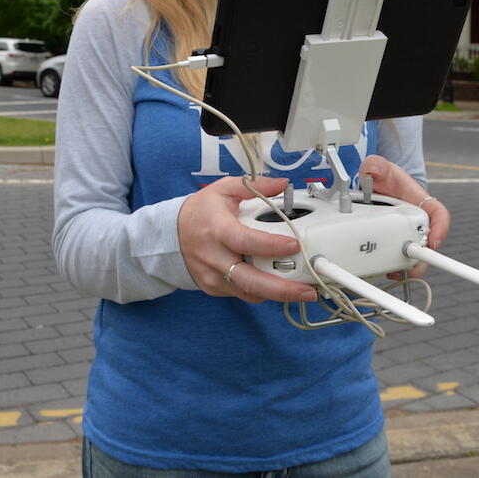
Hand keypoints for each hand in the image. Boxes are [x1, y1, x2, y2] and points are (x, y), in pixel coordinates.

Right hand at [177, 175, 319, 304]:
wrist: (171, 234)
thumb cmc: (201, 211)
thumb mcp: (223, 189)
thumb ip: (254, 186)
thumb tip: (283, 184)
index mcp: (218, 229)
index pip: (245, 241)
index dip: (270, 246)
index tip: (295, 246)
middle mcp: (215, 257)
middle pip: (249, 280)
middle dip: (282, 289)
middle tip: (308, 290)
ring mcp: (213, 276)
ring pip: (249, 293)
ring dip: (277, 294)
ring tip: (302, 291)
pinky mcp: (214, 288)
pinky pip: (243, 294)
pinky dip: (262, 291)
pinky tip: (279, 286)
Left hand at [356, 155, 450, 279]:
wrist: (373, 187)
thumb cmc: (384, 178)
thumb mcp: (380, 168)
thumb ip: (376, 166)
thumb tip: (372, 168)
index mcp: (421, 203)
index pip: (439, 215)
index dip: (441, 229)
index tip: (434, 241)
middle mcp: (417, 222)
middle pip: (428, 244)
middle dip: (422, 257)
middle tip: (411, 264)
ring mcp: (406, 234)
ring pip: (414, 256)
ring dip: (408, 266)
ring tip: (394, 272)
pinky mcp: (394, 244)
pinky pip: (398, 260)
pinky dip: (392, 267)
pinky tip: (382, 271)